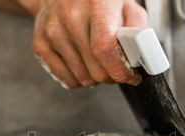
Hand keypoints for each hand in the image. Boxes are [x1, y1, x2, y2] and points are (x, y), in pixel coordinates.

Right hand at [23, 0, 147, 88]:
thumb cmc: (98, 3)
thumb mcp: (125, 7)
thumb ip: (138, 30)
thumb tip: (143, 57)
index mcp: (97, 3)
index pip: (105, 48)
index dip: (120, 70)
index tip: (130, 76)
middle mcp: (71, 15)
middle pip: (96, 69)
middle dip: (112, 76)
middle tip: (116, 69)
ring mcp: (52, 30)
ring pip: (82, 78)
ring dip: (96, 78)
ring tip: (98, 62)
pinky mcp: (40, 43)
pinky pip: (67, 79)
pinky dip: (79, 79)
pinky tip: (83, 64)